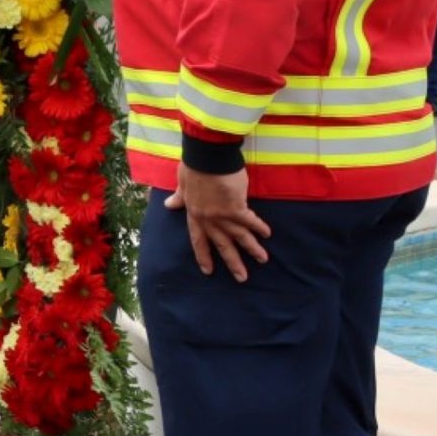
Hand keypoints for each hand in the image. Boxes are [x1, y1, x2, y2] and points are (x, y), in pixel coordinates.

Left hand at [167, 162, 271, 280]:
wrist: (207, 157)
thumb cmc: (193, 166)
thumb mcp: (182, 183)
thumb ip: (180, 197)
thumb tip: (169, 204)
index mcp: (194, 215)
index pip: (198, 240)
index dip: (203, 256)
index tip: (208, 270)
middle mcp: (208, 219)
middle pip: (222, 245)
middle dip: (233, 262)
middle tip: (242, 278)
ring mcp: (221, 215)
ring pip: (239, 236)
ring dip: (252, 249)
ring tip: (263, 260)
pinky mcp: (236, 207)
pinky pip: (249, 220)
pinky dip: (259, 227)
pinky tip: (267, 234)